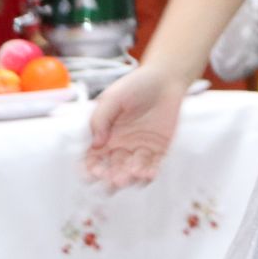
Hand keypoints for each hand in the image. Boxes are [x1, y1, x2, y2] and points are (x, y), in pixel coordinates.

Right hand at [85, 66, 192, 190]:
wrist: (165, 78)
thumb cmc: (136, 85)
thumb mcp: (112, 98)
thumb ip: (100, 119)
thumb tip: (95, 145)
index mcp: (105, 137)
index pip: (93, 160)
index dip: (92, 169)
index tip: (94, 174)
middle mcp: (120, 147)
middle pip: (113, 169)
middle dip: (113, 177)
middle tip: (115, 181)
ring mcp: (140, 149)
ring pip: (132, 171)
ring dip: (131, 177)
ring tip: (133, 175)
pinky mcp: (159, 148)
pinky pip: (154, 165)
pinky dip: (150, 172)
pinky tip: (149, 175)